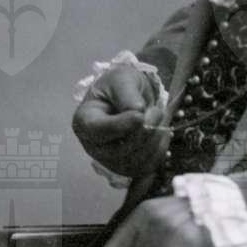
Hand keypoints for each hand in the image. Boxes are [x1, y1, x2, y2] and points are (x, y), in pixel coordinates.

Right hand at [72, 62, 170, 177]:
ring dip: (155, 140)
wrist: (131, 97)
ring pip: (135, 161)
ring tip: (159, 119)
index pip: (98, 131)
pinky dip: (159, 151)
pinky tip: (161, 134)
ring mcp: (109, 160)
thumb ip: (127, 94)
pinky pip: (146, 167)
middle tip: (157, 111)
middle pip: (119, 150)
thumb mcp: (121, 79)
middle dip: (144, 131)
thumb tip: (138, 112)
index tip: (140, 115)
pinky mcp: (127, 168)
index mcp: (84, 121)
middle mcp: (93, 146)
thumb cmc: (120, 86)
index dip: (120, 126)